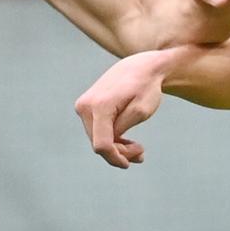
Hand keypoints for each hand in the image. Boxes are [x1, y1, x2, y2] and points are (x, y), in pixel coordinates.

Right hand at [74, 51, 172, 166]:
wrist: (140, 66)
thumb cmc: (146, 87)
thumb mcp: (141, 111)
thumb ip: (122, 130)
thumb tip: (108, 145)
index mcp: (100, 106)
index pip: (102, 144)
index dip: (115, 158)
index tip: (129, 164)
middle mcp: (85, 106)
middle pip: (99, 143)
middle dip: (119, 152)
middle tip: (141, 152)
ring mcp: (83, 106)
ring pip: (97, 138)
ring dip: (116, 147)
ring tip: (138, 148)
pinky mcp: (85, 107)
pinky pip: (97, 130)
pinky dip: (111, 138)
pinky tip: (127, 142)